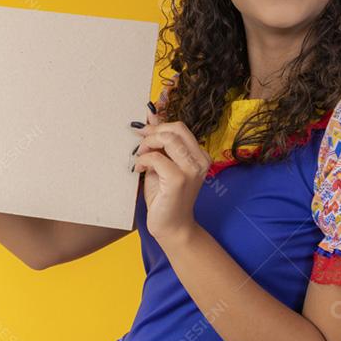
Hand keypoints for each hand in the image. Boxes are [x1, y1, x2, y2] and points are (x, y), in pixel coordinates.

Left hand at [131, 110, 209, 244]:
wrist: (172, 226)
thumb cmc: (165, 196)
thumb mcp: (163, 163)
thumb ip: (160, 142)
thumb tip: (151, 114)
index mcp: (199, 155)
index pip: (179, 128)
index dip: (158, 125)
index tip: (142, 131)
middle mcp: (200, 160)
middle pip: (176, 129)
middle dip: (153, 133)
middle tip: (140, 145)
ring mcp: (191, 170)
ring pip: (168, 139)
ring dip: (147, 145)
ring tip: (141, 157)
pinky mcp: (178, 180)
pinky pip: (156, 157)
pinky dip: (144, 160)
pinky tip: (140, 169)